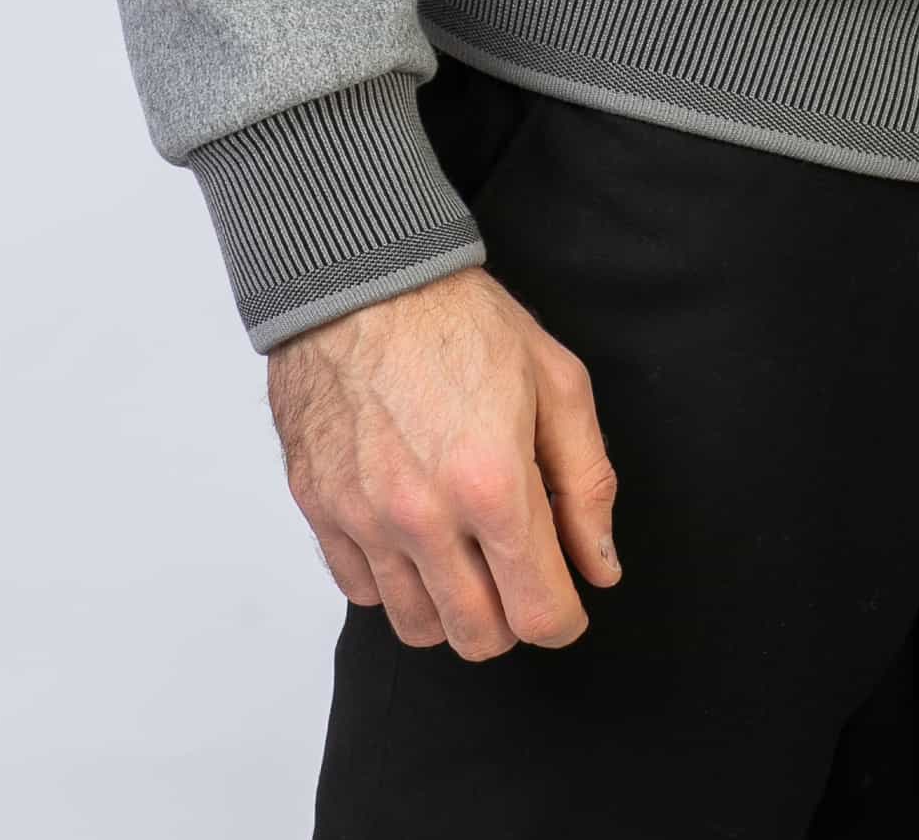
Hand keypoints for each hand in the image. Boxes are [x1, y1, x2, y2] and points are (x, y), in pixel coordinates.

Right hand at [267, 263, 623, 654]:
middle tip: (518, 574)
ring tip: (466, 554)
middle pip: (478, 638)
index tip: (567, 601)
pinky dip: (395, 581)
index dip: (565, 619)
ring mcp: (364, 518)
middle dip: (511, 620)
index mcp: (493, 485)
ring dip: (451, 607)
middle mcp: (424, 516)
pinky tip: (415, 535)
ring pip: (417, 627)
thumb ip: (588, 483)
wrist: (363, 279)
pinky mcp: (320, 510)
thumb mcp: (557, 381)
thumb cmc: (461, 320)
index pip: (539, 614)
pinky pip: (362, 592)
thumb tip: (598, 567)